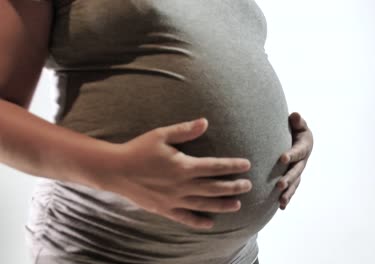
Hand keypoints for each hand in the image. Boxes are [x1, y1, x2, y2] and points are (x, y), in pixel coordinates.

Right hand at [99, 118, 252, 229]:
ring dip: (222, 205)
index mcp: (184, 166)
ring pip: (204, 204)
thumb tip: (205, 122)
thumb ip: (185, 130)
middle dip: (233, 186)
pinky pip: (185, 218)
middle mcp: (182, 185)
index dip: (233, 166)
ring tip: (237, 205)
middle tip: (248, 186)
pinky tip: (210, 224)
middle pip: (215, 187)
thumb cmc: (138, 149)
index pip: (215, 166)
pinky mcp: (164, 209)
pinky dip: (198, 221)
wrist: (114, 170)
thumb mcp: (161, 135)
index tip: (246, 165)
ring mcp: (174, 199)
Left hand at [276, 112, 313, 209]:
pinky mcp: (294, 178)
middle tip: (279, 184)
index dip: (291, 154)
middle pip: (296, 171)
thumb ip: (297, 121)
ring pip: (295, 183)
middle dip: (288, 178)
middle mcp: (303, 161)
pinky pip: (292, 189)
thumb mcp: (298, 123)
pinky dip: (287, 197)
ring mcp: (299, 171)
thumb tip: (295, 115)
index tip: (282, 158)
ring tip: (281, 201)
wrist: (298, 138)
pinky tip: (281, 207)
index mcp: (304, 147)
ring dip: (288, 192)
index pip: (298, 151)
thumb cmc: (296, 128)